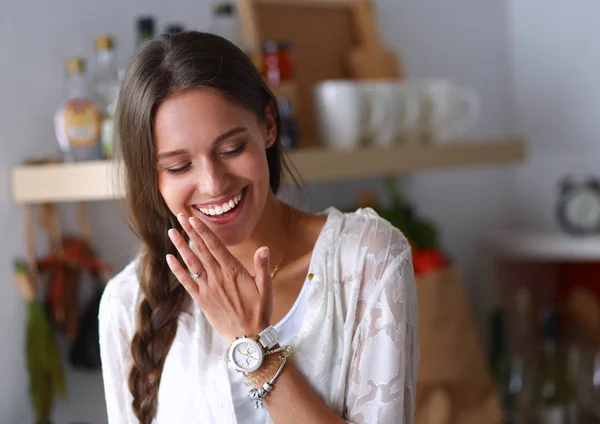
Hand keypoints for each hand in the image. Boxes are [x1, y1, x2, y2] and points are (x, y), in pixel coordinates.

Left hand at [166, 213, 273, 341]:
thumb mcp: (266, 287)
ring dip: (181, 246)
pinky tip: (169, 258)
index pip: (215, 245)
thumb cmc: (259, 311)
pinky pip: (186, 282)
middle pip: (201, 249)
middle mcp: (217, 276)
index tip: (194, 219)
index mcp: (233, 270)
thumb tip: (264, 248)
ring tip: (171, 232)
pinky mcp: (201, 300)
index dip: (203, 231)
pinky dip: (177, 270)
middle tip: (180, 216)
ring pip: (191, 262)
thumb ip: (262, 266)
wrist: (247, 336)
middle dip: (190, 232)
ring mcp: (207, 288)